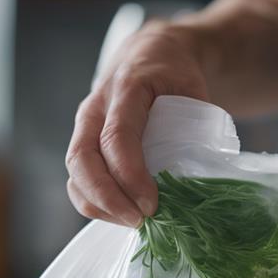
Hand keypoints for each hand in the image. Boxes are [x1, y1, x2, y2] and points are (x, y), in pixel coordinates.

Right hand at [66, 21, 208, 226]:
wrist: (150, 55)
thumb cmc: (175, 75)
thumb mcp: (193, 88)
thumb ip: (197, 126)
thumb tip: (202, 177)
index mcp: (126, 89)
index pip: (117, 138)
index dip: (130, 175)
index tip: (151, 204)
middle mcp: (96, 107)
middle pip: (82, 158)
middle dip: (107, 197)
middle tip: (139, 220)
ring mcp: (84, 125)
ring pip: (74, 172)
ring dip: (99, 205)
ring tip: (132, 223)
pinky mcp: (84, 142)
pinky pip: (78, 178)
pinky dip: (95, 202)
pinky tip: (121, 215)